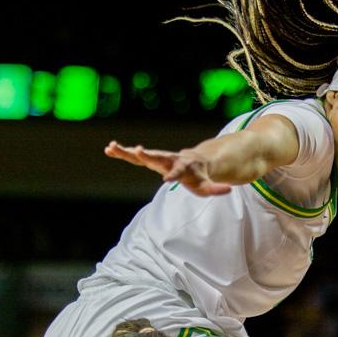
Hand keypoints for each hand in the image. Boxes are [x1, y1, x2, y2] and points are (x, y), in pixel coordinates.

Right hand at [104, 141, 231, 195]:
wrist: (196, 161)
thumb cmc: (201, 177)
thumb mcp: (209, 185)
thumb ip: (216, 189)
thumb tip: (229, 190)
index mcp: (183, 166)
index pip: (178, 172)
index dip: (173, 175)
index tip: (166, 180)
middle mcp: (169, 160)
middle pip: (157, 157)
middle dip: (147, 155)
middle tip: (136, 150)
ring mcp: (159, 158)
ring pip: (142, 155)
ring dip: (126, 151)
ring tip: (111, 146)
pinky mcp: (150, 159)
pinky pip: (134, 157)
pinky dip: (122, 153)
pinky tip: (108, 149)